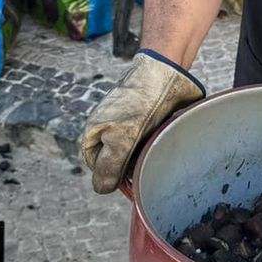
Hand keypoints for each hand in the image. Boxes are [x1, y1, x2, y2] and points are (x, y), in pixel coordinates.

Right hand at [81, 50, 204, 193]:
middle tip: (146, 159)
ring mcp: (129, 126)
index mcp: (95, 132)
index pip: (98, 168)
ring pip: (136, 154)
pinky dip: (158, 143)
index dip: (112, 174)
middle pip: (118, 162)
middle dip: (132, 165)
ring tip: (156, 142)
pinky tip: (165, 136)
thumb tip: (102, 189)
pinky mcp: (148, 122)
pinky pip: (150, 142)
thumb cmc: (140, 102)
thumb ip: (110, 165)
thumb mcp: (121, 138)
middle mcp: (110, 130)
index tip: (130, 174)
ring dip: (147, 154)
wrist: (167, 72)